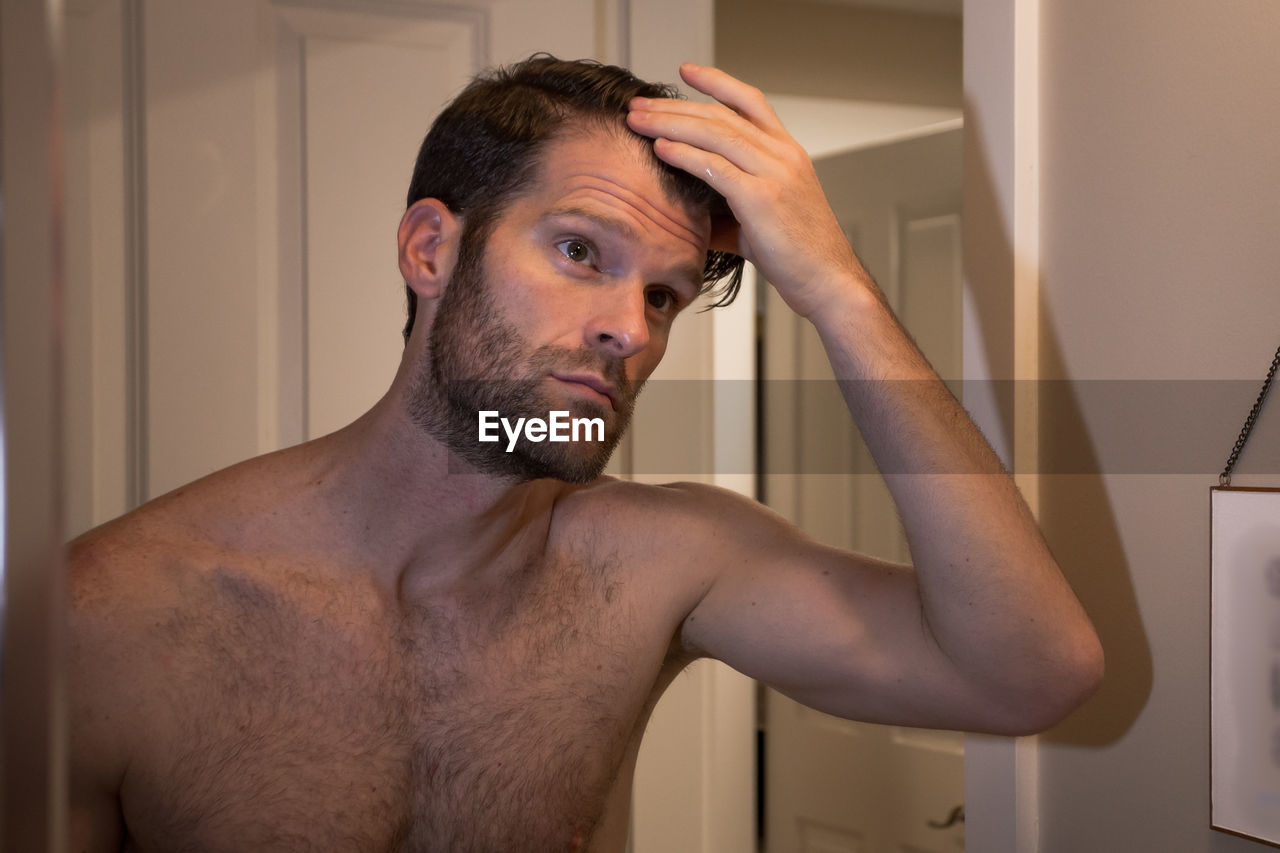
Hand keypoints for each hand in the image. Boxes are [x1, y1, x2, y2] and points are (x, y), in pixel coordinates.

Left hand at [627, 63, 867, 319]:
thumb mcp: (761, 219)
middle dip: (675, 106)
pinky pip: (715, 167)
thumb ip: (725, 206)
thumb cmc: (797, 256)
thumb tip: (686, 210)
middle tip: (640, 104)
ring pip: (715, 134)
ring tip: (638, 121)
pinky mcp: (762, 198)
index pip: (750, 102)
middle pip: (721, 115)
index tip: (685, 72)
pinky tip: (660, 148)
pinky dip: (684, 154)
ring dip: (670, 124)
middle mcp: (783, 155)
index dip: (717, 82)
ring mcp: (775, 173)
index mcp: (787, 153)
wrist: (830, 283)